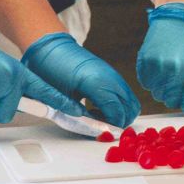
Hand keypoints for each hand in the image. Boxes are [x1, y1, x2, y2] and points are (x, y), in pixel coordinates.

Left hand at [21, 32, 139, 127]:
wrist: (51, 49)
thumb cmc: (53, 71)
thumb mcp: (63, 98)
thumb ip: (80, 117)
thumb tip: (92, 132)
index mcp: (98, 84)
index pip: (118, 113)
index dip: (111, 128)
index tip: (101, 134)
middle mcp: (111, 78)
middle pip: (130, 109)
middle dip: (119, 123)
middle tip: (101, 127)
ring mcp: (113, 75)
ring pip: (131, 102)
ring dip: (121, 114)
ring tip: (100, 116)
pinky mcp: (112, 74)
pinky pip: (125, 93)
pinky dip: (119, 104)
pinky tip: (100, 107)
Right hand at [136, 3, 183, 117]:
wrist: (183, 10)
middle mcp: (178, 72)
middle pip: (172, 102)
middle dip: (178, 94)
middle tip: (181, 78)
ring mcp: (160, 66)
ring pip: (158, 94)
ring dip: (164, 87)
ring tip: (171, 68)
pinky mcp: (146, 60)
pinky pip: (146, 83)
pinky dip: (152, 78)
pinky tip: (161, 64)